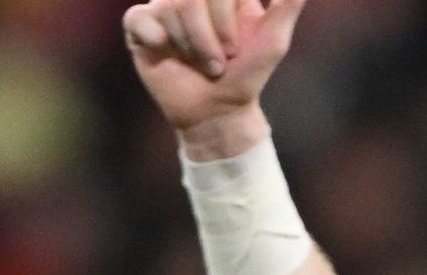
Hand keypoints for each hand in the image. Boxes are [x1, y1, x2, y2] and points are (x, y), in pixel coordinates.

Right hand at [123, 0, 304, 154]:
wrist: (216, 112)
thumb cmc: (246, 76)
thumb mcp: (274, 42)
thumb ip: (287, 5)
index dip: (224, 19)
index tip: (235, 49)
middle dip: (208, 38)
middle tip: (220, 63)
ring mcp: (164, 6)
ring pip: (169, 7)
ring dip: (189, 46)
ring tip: (200, 65)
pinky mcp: (141, 25)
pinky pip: (138, 17)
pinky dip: (154, 37)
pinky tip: (164, 50)